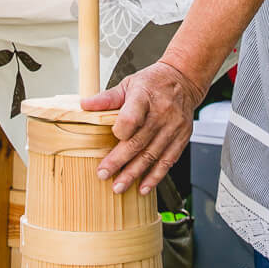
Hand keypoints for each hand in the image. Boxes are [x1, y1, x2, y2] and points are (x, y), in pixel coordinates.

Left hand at [82, 61, 204, 194]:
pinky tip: (144, 187)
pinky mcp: (182, 137)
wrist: (183, 80)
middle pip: (138, 142)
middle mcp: (162, 113)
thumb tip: (85, 105)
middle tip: (103, 175)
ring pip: (152, 155)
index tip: (111, 138)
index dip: (120, 131)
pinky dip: (155, 176)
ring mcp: (173, 127)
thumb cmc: (153, 83)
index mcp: (145, 96)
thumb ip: (107, 98)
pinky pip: (168, 160)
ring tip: (119, 187)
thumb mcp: (128, 84)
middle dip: (119, 161)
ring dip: (134, 173)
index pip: (131, 118)